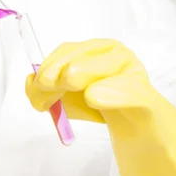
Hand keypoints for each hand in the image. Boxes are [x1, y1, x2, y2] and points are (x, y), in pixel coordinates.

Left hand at [26, 39, 175, 175]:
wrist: (139, 127)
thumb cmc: (102, 106)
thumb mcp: (70, 97)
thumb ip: (47, 90)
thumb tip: (29, 83)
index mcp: (95, 48)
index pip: (66, 52)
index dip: (47, 70)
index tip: (37, 90)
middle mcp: (114, 52)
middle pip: (78, 60)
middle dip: (57, 79)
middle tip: (46, 102)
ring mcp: (132, 70)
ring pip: (98, 70)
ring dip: (80, 80)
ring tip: (71, 97)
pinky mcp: (146, 94)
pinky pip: (126, 91)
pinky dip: (109, 93)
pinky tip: (94, 97)